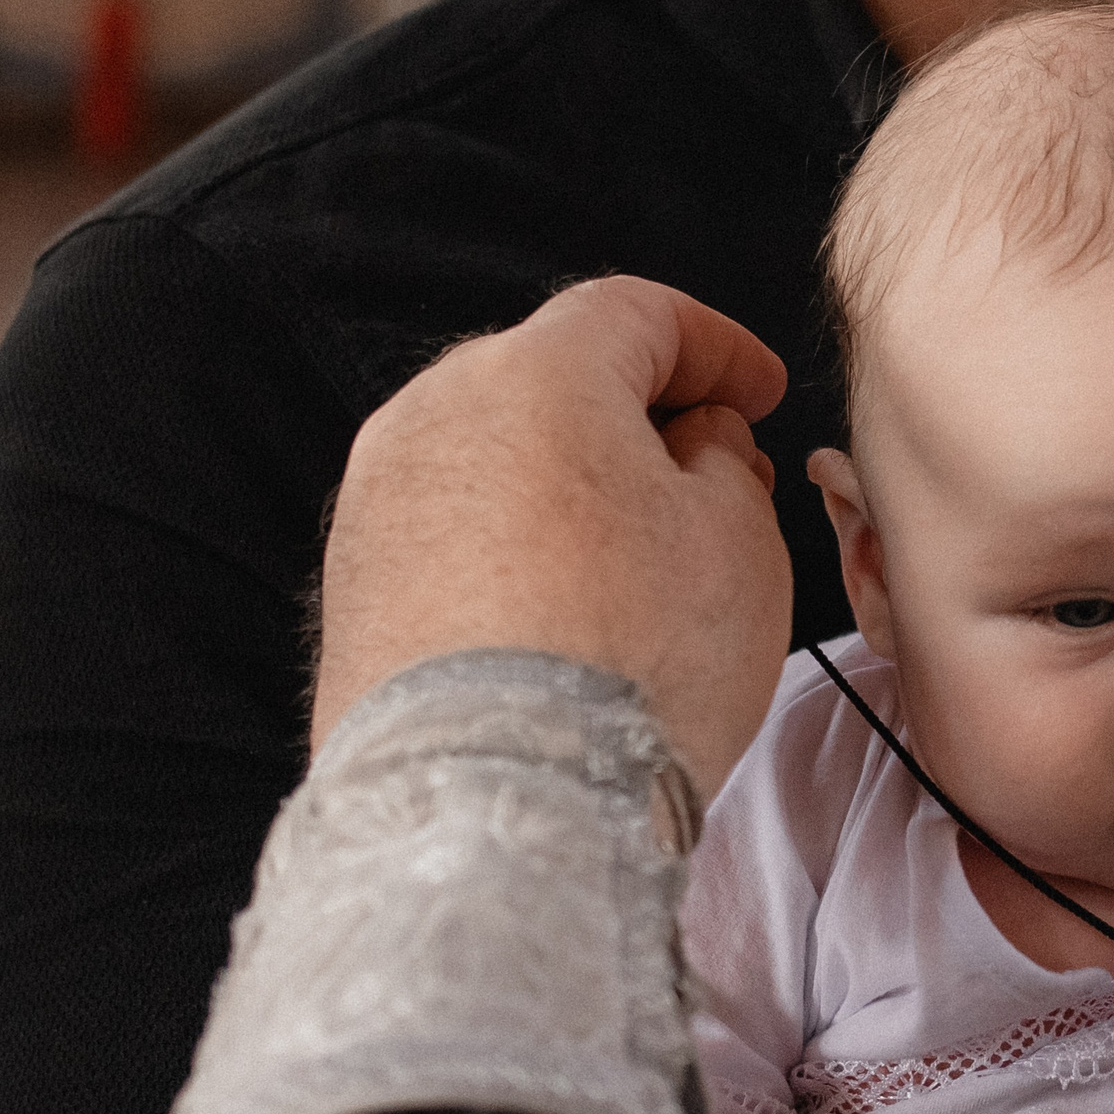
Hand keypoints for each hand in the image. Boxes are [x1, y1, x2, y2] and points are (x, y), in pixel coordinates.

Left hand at [312, 276, 793, 792]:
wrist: (497, 801)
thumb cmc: (629, 665)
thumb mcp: (740, 542)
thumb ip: (726, 461)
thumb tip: (696, 444)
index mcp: (537, 372)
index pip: (636, 312)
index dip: (715, 345)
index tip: (759, 388)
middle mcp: (436, 413)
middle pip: (554, 375)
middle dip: (640, 413)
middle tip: (716, 472)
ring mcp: (379, 500)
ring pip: (497, 454)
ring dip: (574, 482)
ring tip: (644, 554)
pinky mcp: (354, 585)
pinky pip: (453, 530)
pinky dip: (516, 544)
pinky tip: (570, 607)